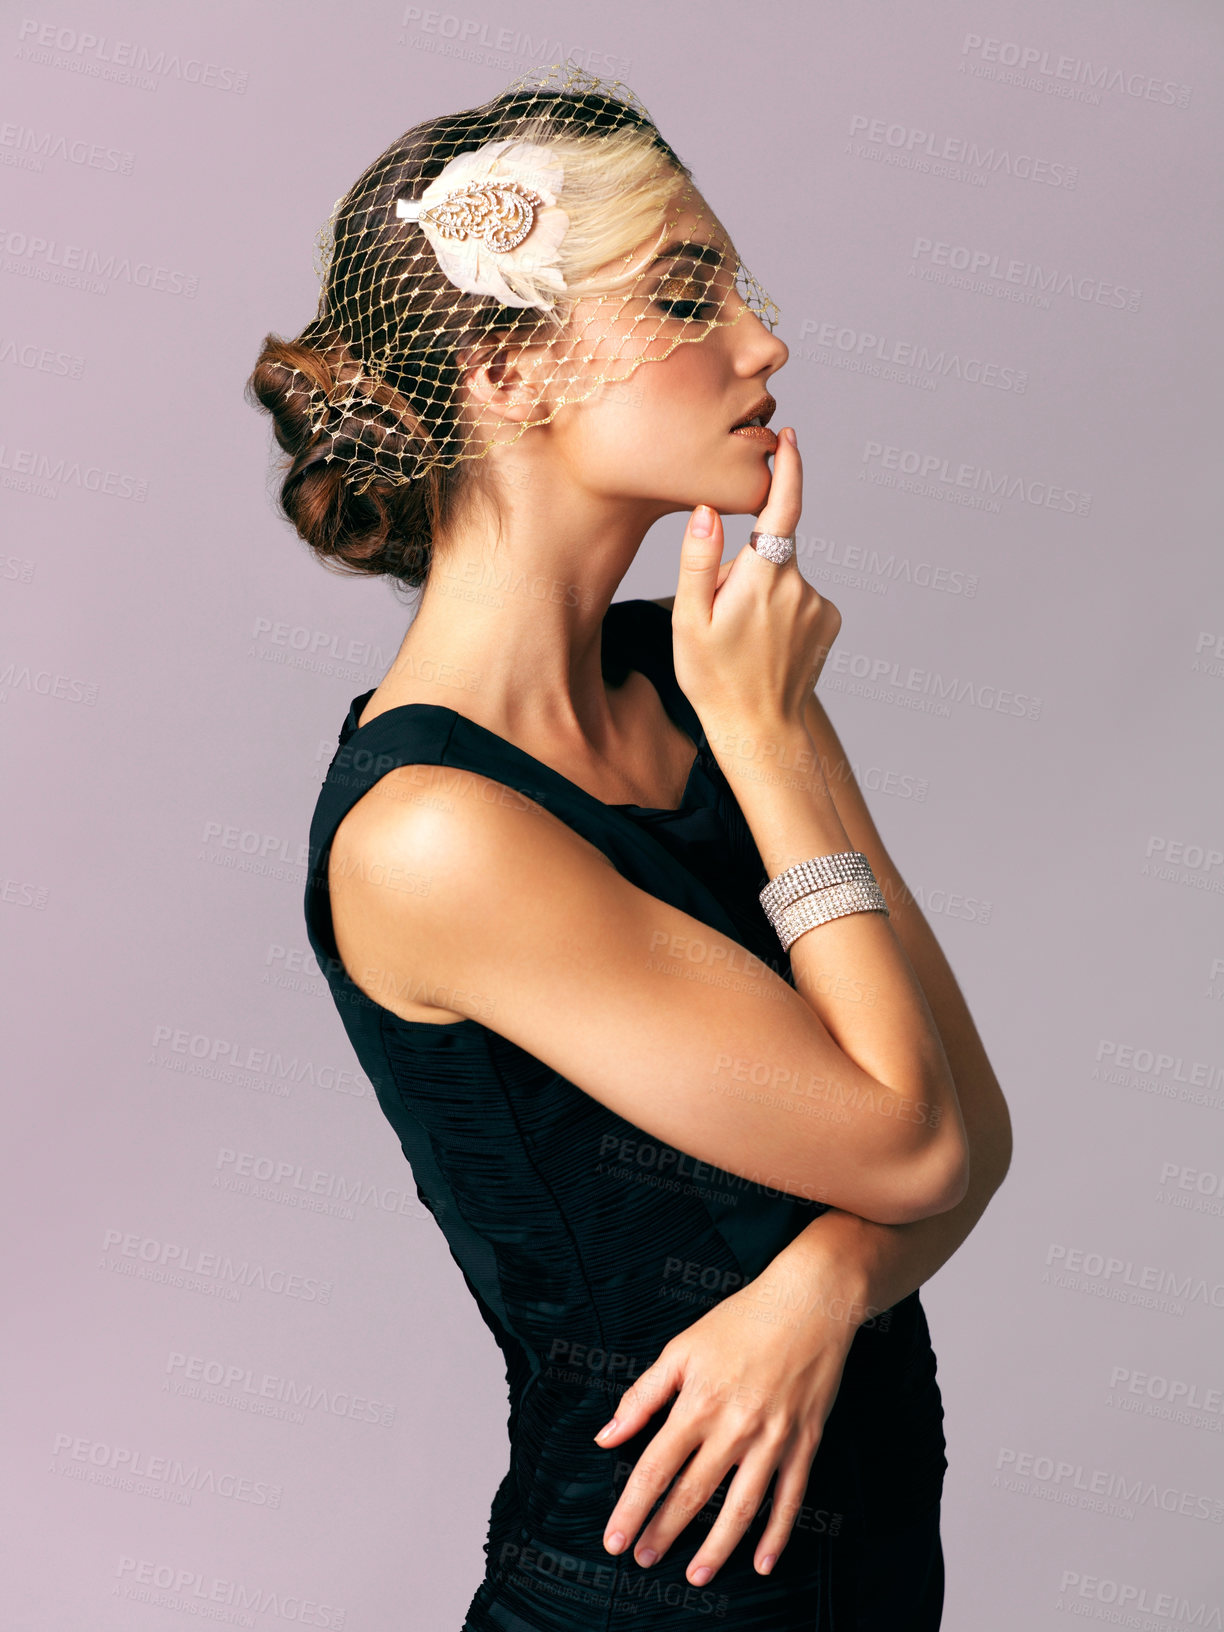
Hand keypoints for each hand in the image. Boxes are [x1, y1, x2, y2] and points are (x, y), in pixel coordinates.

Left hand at [592, 1250, 866, 1583]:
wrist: (808, 1302)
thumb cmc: (740, 1321)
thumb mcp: (682, 1348)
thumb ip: (642, 1396)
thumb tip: (607, 1437)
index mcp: (699, 1402)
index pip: (655, 1468)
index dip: (632, 1508)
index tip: (615, 1539)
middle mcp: (735, 1426)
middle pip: (693, 1494)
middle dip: (664, 1532)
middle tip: (644, 1559)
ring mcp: (774, 1437)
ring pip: (742, 1507)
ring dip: (717, 1547)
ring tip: (695, 1574)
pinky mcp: (805, 1442)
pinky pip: (791, 1498)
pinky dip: (777, 1534)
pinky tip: (763, 1561)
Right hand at [671, 427, 842, 734]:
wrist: (760, 731)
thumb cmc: (714, 680)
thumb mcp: (690, 621)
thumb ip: (698, 561)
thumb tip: (708, 511)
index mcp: (763, 579)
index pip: (782, 507)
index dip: (788, 468)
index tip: (788, 438)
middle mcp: (800, 585)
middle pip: (768, 551)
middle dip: (743, 569)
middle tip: (720, 617)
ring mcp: (819, 604)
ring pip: (783, 577)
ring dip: (761, 594)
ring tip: (743, 640)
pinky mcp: (830, 621)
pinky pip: (799, 598)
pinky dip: (781, 610)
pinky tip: (766, 645)